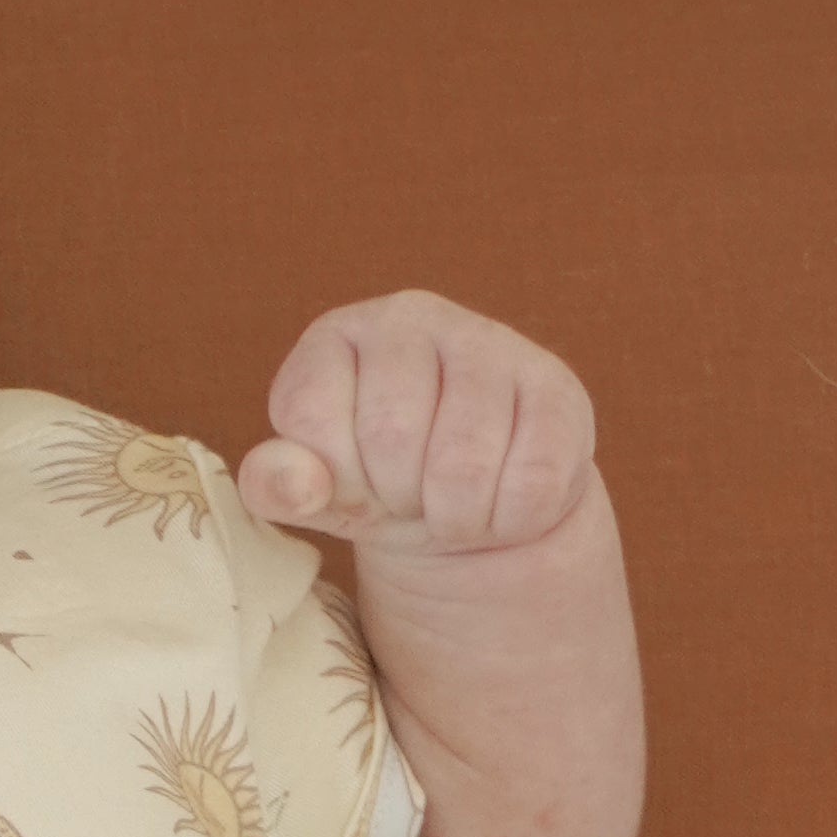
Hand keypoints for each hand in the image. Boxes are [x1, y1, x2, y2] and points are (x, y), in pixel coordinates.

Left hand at [238, 291, 598, 567]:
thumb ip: (279, 486)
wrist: (475, 500)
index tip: (353, 479)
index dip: (332, 474)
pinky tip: (502, 498)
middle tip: (410, 495)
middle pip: (390, 437)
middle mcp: (412, 317)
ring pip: (463, 467)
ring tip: (453, 502)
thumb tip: (287, 483)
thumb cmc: (379, 485)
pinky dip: (509, 520)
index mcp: (338, 335)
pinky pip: (530, 484)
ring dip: (455, 518)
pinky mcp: (556, 387)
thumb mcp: (318, 491)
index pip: (310, 414)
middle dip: (396, 498)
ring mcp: (491, 343)